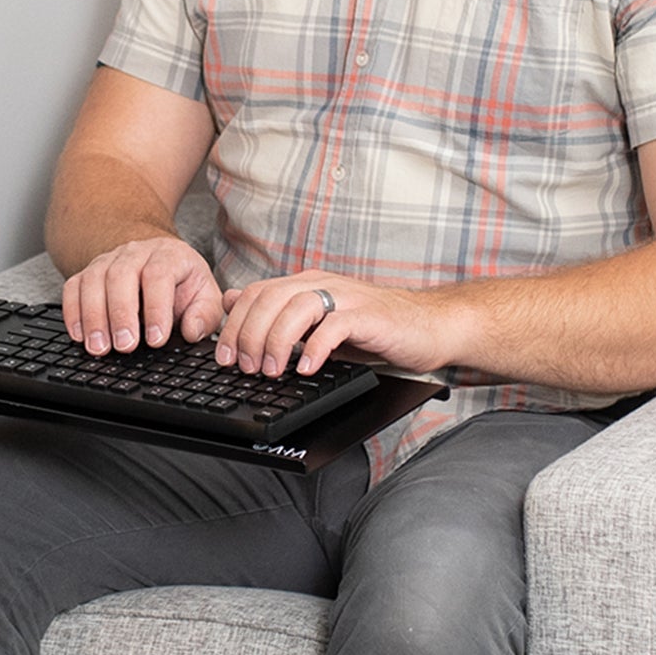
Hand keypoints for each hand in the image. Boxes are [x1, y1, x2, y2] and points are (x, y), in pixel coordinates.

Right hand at [62, 237, 224, 355]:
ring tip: (99, 347)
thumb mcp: (205, 297)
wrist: (158, 262)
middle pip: (122, 275)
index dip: (156, 307)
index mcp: (169, 255)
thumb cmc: (183, 285)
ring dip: (94, 316)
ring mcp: (108, 260)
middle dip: (121, 313)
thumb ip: (204, 315)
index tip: (156, 339)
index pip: (160, 275)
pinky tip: (79, 335)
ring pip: (94, 280)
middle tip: (124, 346)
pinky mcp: (88, 273)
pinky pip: (73, 287)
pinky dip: (73, 311)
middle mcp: (136, 253)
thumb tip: (192, 330)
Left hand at [215, 272, 457, 377]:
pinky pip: (335, 326)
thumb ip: (278, 313)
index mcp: (305, 284)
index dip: (235, 324)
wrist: (429, 325)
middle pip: (270, 298)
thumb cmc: (374, 327)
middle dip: (250, 334)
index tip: (225, 356)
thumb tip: (231, 303)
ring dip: (278, 341)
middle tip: (246, 367)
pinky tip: (307, 367)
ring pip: (297, 307)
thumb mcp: (317, 321)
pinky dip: (316, 347)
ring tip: (272, 370)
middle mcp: (322, 284)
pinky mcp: (369, 316)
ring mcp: (346, 297)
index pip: (256, 293)